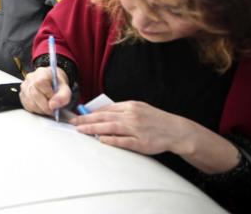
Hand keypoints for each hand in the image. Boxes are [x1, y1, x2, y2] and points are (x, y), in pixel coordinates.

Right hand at [20, 66, 70, 116]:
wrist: (52, 83)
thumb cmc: (57, 84)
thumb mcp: (65, 88)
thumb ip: (63, 96)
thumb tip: (53, 105)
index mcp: (42, 72)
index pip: (40, 83)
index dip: (47, 94)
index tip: (54, 99)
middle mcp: (30, 78)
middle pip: (34, 94)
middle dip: (45, 106)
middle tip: (53, 109)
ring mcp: (24, 86)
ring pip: (30, 102)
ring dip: (41, 109)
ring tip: (48, 108)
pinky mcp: (22, 95)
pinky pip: (27, 106)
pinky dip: (36, 110)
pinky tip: (42, 107)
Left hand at [70, 101, 191, 155]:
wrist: (176, 131)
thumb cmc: (155, 120)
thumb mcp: (139, 108)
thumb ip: (121, 110)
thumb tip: (101, 114)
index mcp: (130, 106)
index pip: (105, 109)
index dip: (90, 113)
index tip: (78, 115)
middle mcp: (132, 116)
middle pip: (104, 117)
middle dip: (86, 120)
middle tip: (73, 123)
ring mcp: (136, 130)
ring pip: (110, 128)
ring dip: (94, 129)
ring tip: (81, 130)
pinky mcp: (141, 143)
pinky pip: (123, 141)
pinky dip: (111, 140)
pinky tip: (101, 140)